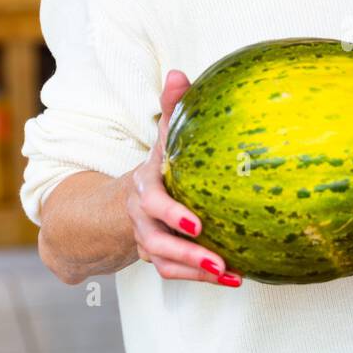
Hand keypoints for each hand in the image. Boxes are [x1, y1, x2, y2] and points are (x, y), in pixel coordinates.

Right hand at [127, 69, 242, 285]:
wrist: (118, 206)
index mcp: (144, 188)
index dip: (172, 214)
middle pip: (157, 241)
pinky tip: (233, 278)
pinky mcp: (158, 258)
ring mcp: (147, 240)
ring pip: (166, 262)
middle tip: (218, 259)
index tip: (198, 224)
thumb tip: (180, 73)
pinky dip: (200, 279)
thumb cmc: (155, 169)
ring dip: (197, 271)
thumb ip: (171, 109)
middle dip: (187, 252)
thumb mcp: (159, 140)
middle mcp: (142, 218)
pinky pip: (173, 273)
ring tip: (229, 273)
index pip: (153, 203)